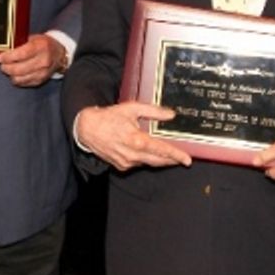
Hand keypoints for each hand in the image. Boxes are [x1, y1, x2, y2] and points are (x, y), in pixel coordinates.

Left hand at [0, 34, 65, 86]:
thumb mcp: (33, 38)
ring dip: (11, 74)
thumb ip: (20, 43)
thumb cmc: (44, 44)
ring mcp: (43, 72)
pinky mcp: (41, 80)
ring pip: (20, 78)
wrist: (59, 54)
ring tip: (8, 69)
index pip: (21, 54)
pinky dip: (17, 80)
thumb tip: (4, 49)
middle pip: (19, 69)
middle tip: (2, 64)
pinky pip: (24, 83)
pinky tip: (15, 74)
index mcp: (41, 46)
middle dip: (6, 67)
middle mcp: (43, 60)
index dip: (8, 57)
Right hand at [76, 102, 192, 170]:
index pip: (162, 150)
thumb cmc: (109, 117)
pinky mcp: (121, 166)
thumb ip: (153, 111)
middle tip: (182, 159)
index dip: (176, 155)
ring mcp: (126, 162)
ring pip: (148, 163)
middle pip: (158, 161)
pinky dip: (144, 159)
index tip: (187, 159)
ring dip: (159, 160)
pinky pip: (138, 164)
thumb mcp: (132, 108)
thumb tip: (170, 115)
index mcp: (137, 140)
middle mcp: (132, 154)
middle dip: (171, 161)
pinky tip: (144, 152)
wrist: (88, 129)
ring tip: (167, 155)